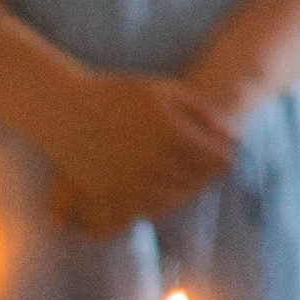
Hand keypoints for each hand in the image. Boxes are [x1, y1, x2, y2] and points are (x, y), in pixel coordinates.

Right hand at [42, 73, 239, 239]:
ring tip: (188, 174)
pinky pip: (147, 207)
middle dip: (209, 173)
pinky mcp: (112, 195)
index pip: (216, 159)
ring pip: (175, 198)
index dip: (227, 157)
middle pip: (198, 180)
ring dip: (188, 189)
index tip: (228, 152)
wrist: (66, 111)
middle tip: (210, 165)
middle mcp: (153, 162)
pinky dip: (162, 201)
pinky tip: (163, 185)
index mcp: (172, 133)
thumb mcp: (167, 91)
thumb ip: (203, 113)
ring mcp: (131, 182)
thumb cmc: (120, 94)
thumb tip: (233, 136)